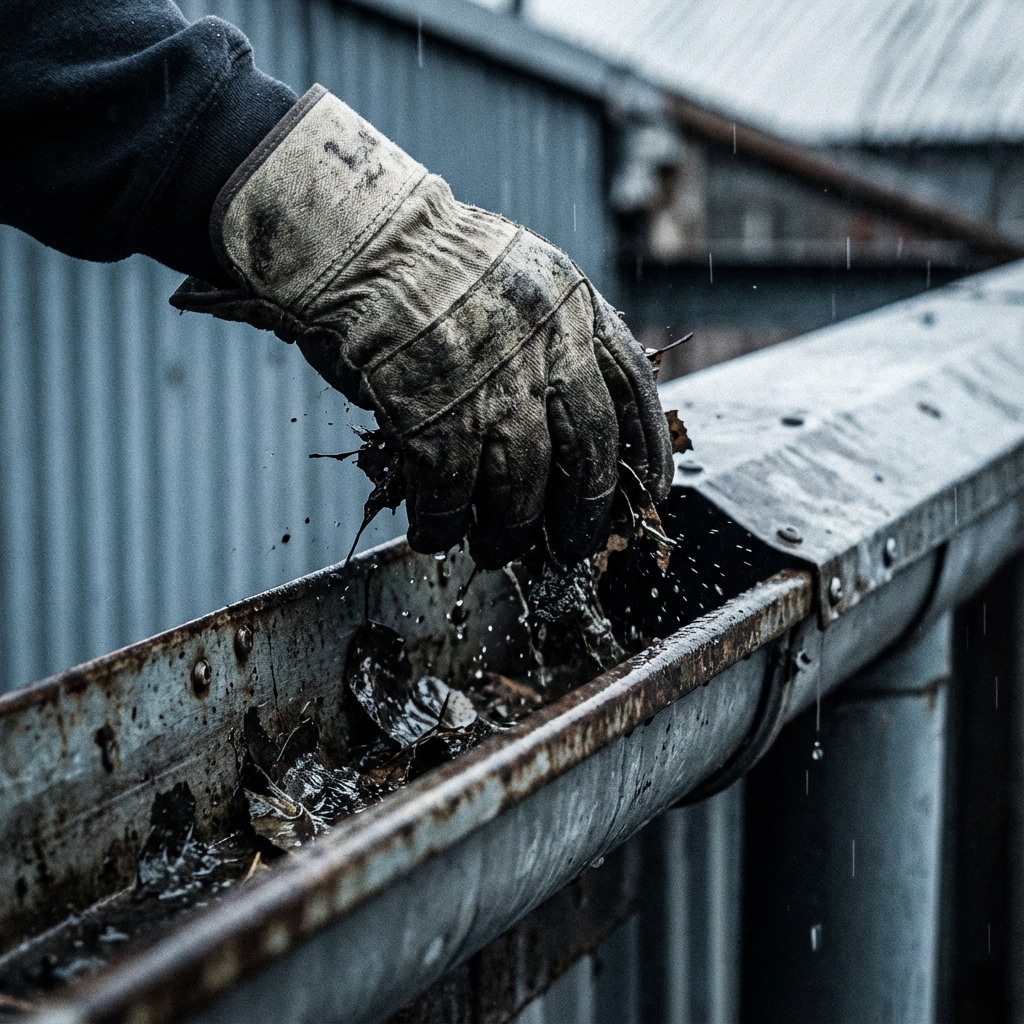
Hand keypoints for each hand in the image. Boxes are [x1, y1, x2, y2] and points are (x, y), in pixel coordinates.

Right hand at [171, 86, 671, 568]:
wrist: (350, 239)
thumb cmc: (424, 262)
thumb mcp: (518, 275)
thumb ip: (554, 336)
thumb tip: (569, 419)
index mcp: (573, 305)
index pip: (633, 389)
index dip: (648, 450)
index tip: (652, 491)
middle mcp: (545, 347)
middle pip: (588, 455)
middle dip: (585, 513)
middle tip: (573, 547)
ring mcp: (490, 387)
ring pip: (521, 491)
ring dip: (509, 533)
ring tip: (498, 550)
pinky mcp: (431, 419)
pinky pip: (448, 499)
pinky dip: (442, 527)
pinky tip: (434, 536)